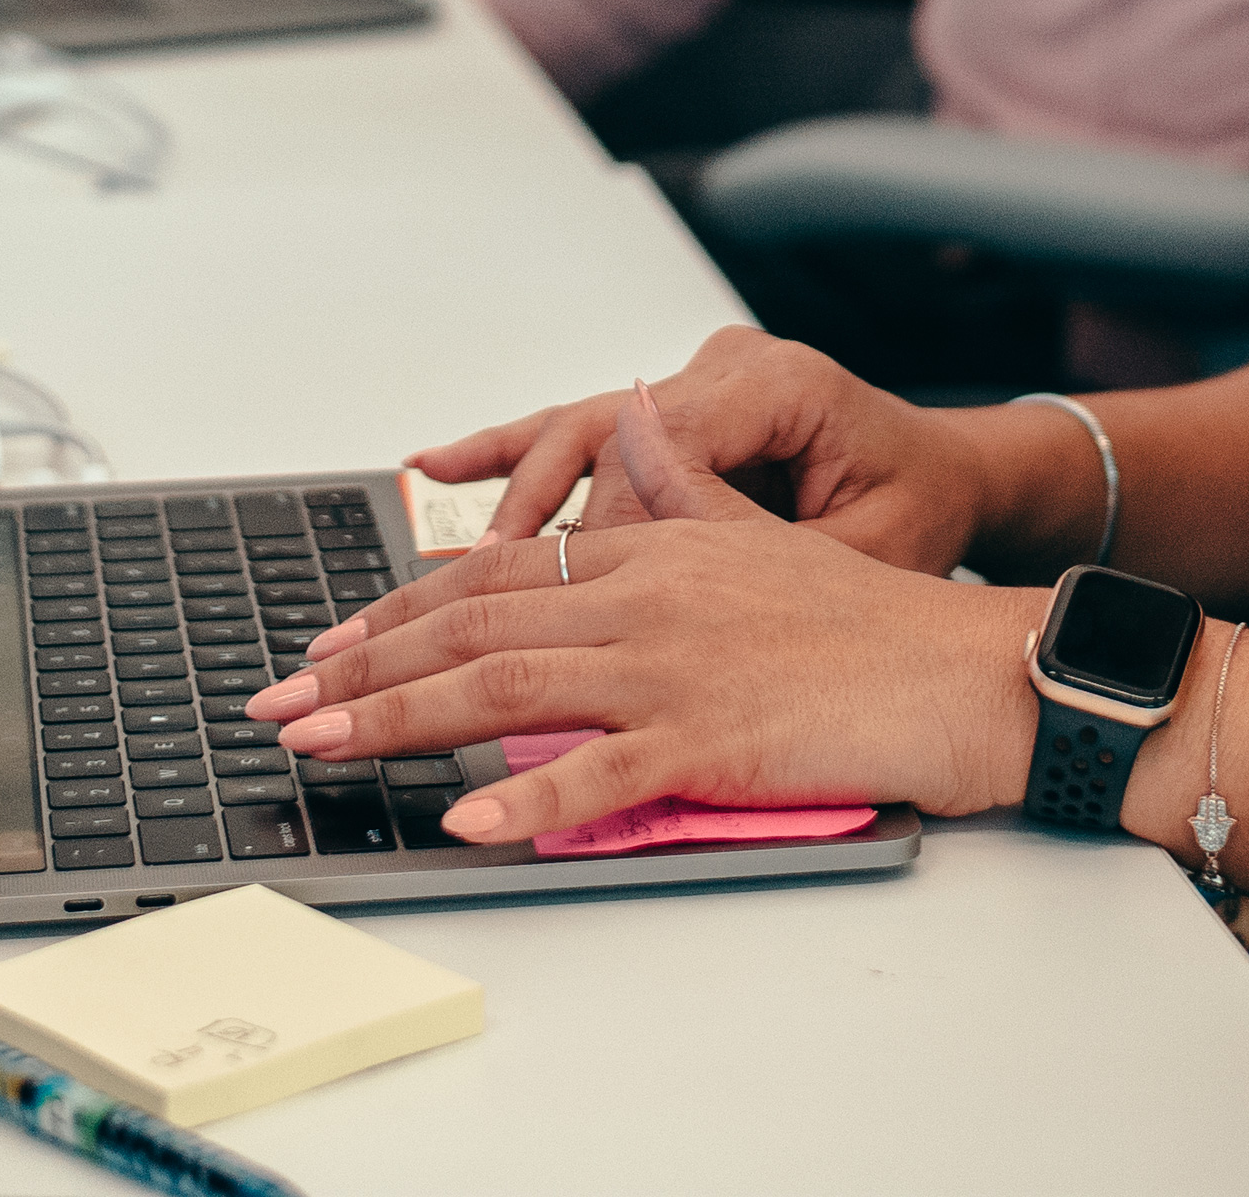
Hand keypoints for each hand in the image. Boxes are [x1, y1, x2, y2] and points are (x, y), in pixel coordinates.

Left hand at [249, 387, 1038, 842]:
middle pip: (473, 626)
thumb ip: (683, 487)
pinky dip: (525, 802)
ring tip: (321, 748)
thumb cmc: (874, 622)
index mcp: (654, 550)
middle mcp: (649, 597)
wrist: (968, 668)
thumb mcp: (764, 535)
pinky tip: (464, 824)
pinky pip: (599, 775)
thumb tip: (633, 424)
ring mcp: (676, 667)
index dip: (398, 612)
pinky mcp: (712, 738)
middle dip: (361, 667)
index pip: (495, 575)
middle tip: (281, 705)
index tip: (330, 648)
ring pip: (506, 688)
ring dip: (399, 721)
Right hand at [409, 326, 1007, 575]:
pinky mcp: (674, 408)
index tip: (572, 606)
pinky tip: (436, 468)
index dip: (610, 533)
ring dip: (505, 498)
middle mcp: (722, 368)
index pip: (660, 452)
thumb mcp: (868, 545)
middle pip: (594, 437)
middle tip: (471, 596)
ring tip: (447, 564)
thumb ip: (767, 556)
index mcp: (776, 384)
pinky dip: (507, 453)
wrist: (953, 474)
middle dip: (530, 525)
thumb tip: (665, 595)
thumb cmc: (921, 509)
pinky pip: (574, 428)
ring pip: (572, 430)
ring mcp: (691, 382)